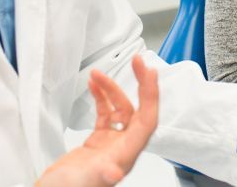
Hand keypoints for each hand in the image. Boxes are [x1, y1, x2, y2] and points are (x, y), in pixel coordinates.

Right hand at [36, 56, 157, 186]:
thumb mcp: (85, 182)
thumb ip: (101, 175)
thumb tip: (115, 172)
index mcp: (126, 155)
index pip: (147, 120)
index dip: (151, 96)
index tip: (149, 73)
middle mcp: (123, 148)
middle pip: (139, 110)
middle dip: (139, 85)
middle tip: (137, 61)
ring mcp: (112, 144)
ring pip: (120, 109)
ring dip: (111, 90)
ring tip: (97, 75)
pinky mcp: (99, 142)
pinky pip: (106, 114)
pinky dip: (101, 98)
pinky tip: (93, 87)